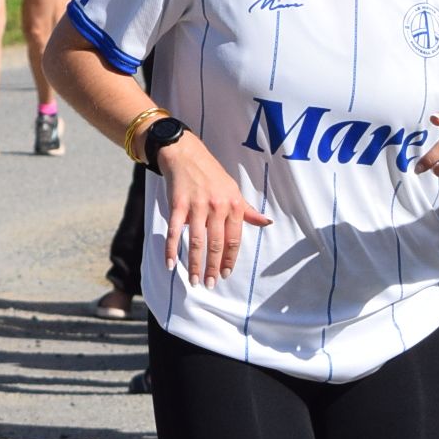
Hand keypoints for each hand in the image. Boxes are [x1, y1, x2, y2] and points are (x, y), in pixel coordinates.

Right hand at [158, 134, 272, 285]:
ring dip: (195, 264)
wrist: (185, 154)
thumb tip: (268, 223)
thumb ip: (247, 210)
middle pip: (216, 244)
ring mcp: (197, 205)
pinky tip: (170, 263)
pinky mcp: (177, 204)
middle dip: (212, 267)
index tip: (224, 275)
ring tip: (194, 280)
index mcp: (234, 205)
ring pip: (197, 241)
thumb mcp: (233, 190)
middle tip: (209, 284)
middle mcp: (217, 206)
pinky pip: (175, 231)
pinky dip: (172, 249)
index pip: (233, 240)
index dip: (228, 260)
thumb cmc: (211, 174)